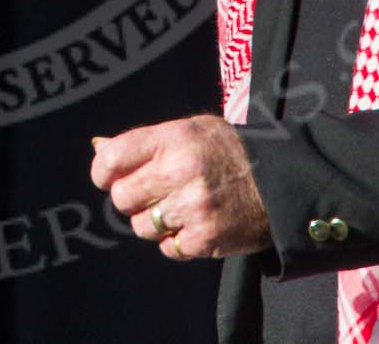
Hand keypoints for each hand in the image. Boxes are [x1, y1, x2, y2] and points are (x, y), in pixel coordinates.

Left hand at [89, 115, 268, 260]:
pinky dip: (176, 241)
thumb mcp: (189, 130)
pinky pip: (168, 247)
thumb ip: (145, 141)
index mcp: (173, 138)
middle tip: (153, 193)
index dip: (103, 172)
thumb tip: (98, 146)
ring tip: (179, 207)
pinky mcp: (206, 238)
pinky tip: (195, 224)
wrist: (281, 180)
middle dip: (132, 198)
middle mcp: (180, 171)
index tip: (110, 177)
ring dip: (154, 222)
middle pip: (121, 197)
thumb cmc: (228, 151)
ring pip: (141, 226)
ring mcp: (193, 207)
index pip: (111, 159)